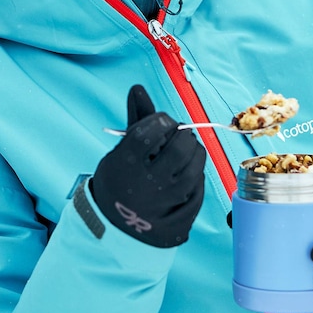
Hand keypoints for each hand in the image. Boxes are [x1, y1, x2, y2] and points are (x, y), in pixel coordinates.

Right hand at [91, 85, 205, 247]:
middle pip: (178, 150)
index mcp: (124, 164)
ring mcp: (163, 203)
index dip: (161, 121)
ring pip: (194, 170)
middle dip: (184, 135)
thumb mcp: (121, 151)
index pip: (148, 132)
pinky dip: (197, 178)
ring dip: (195, 153)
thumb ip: (136, 120)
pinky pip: (198, 191)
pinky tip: (189, 172)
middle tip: (180, 134)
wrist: (114, 224)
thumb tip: (137, 88)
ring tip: (187, 150)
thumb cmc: (119, 177)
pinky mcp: (176, 218)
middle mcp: (144, 184)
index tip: (163, 121)